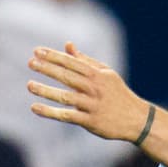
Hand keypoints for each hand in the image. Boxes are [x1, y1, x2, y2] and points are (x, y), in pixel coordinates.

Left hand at [28, 43, 150, 141]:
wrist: (137, 119)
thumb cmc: (118, 94)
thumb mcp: (106, 74)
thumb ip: (85, 61)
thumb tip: (68, 45)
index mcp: (98, 75)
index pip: (73, 63)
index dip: (54, 56)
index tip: (37, 51)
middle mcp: (95, 89)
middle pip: (68, 77)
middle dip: (48, 69)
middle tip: (31, 63)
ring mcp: (93, 105)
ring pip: (66, 96)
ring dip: (46, 90)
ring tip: (29, 85)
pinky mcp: (91, 121)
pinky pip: (67, 116)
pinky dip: (50, 112)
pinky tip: (35, 108)